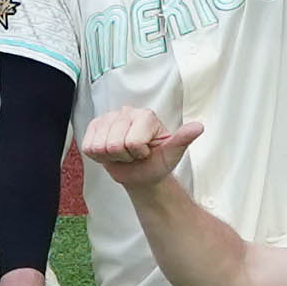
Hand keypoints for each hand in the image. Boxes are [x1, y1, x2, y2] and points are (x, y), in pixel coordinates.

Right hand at [77, 104, 199, 183]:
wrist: (141, 173)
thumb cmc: (156, 163)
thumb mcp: (172, 154)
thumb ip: (182, 140)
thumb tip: (198, 127)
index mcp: (146, 116)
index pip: (133, 142)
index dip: (138, 153)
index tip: (145, 153)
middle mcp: (127, 111)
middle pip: (115, 144)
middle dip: (124, 156)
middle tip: (133, 155)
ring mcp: (108, 117)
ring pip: (100, 146)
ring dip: (111, 156)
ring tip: (123, 154)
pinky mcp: (94, 126)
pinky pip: (88, 146)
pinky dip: (98, 156)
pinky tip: (110, 152)